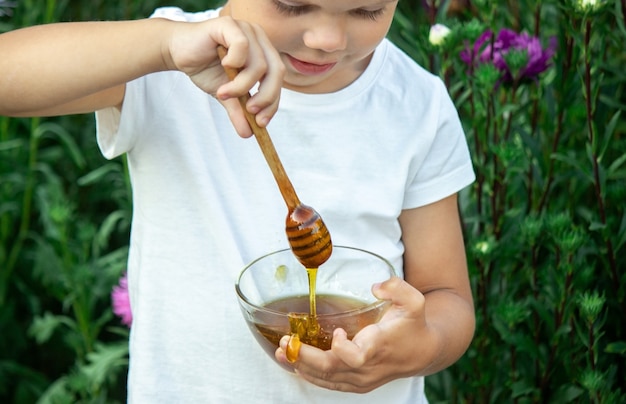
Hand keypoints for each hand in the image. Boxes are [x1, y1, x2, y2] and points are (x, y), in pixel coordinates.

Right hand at [165, 16, 283, 136]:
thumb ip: (238, 111)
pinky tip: (223, 66)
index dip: (273, 102)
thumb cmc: (205, 68)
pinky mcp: (229, 24)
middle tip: (250, 111)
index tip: (261, 123)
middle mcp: (259, 39)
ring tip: (223, 92)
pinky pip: (242, 46)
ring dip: (241, 85)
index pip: (278, 79)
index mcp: (264, 53)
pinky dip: (234, 62)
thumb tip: (248, 134)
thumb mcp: (225, 95)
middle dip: (265, 96)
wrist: (177, 52)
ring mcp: (246, 29)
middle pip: (277, 71)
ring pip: (259, 64)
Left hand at [275, 277, 440, 392]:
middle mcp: (368, 367)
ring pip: (327, 379)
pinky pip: (329, 384)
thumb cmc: (413, 325)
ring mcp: (361, 379)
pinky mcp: (356, 384)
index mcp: (379, 346)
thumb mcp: (414, 301)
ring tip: (281, 351)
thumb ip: (398, 288)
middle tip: (286, 342)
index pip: (356, 358)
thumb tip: (376, 286)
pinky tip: (293, 363)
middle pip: (332, 370)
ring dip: (301, 365)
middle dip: (306, 357)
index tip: (338, 332)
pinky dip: (309, 375)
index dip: (342, 349)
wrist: (422, 353)